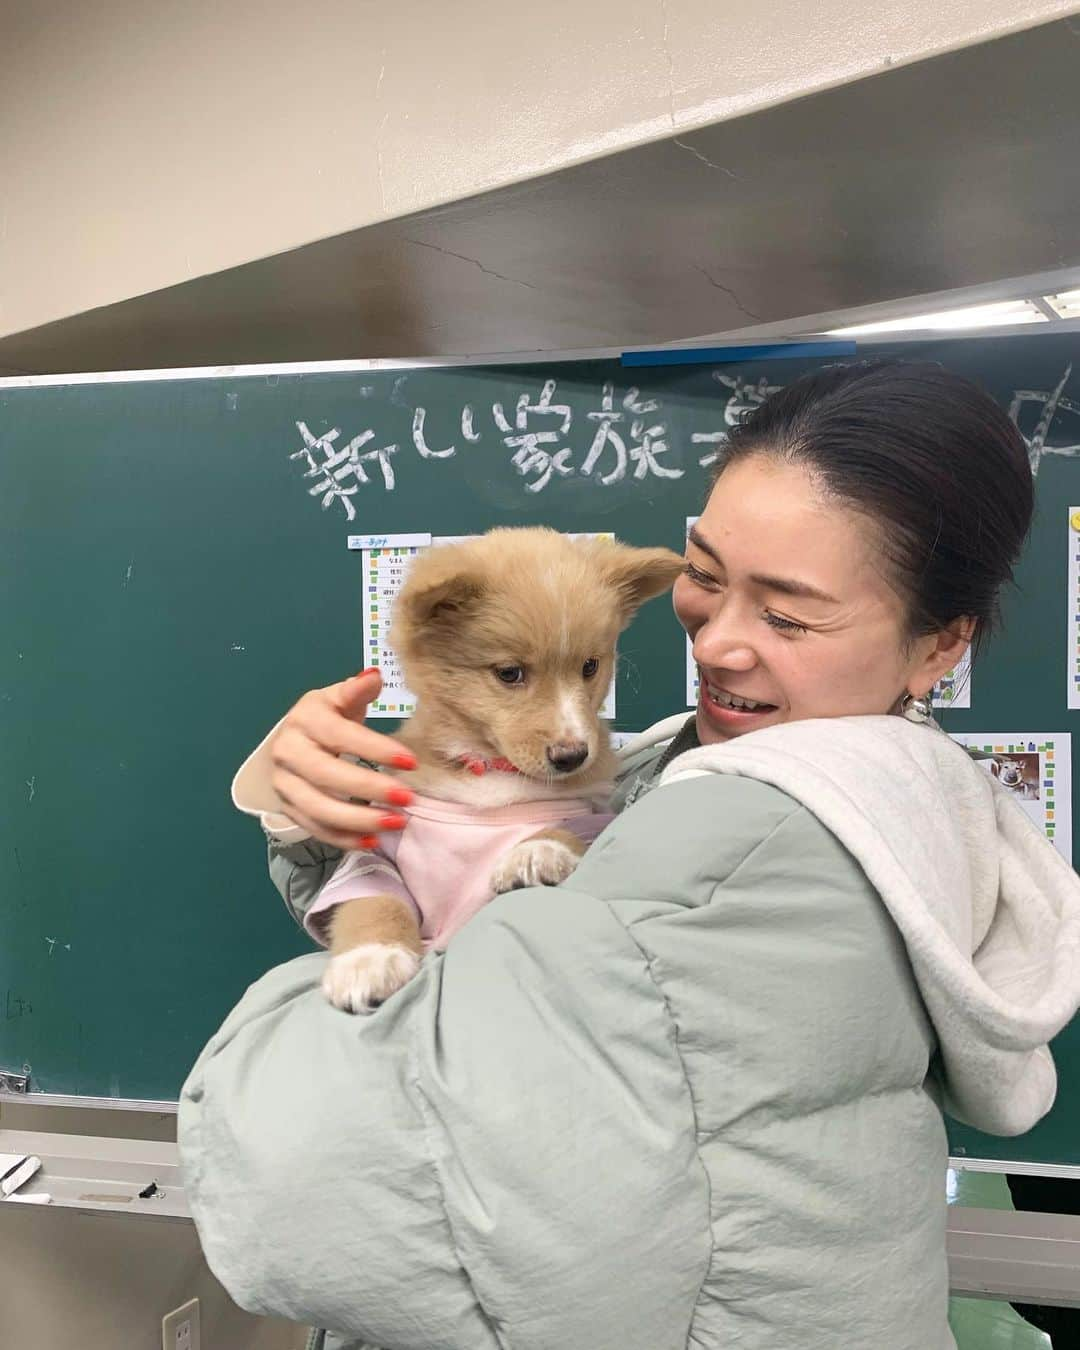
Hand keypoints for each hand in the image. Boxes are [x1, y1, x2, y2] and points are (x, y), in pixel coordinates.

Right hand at [269, 669, 416, 848]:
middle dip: (369, 788)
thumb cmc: (327, 717)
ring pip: (318, 807)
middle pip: (326, 775)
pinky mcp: (288, 808)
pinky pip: (315, 828)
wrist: (292, 741)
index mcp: (305, 719)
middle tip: (407, 798)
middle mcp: (288, 751)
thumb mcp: (340, 699)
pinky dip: (344, 838)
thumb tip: (374, 676)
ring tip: (396, 823)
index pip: (340, 735)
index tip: (411, 762)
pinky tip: (374, 841)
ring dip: (359, 820)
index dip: (375, 749)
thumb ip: (357, 691)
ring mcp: (284, 783)